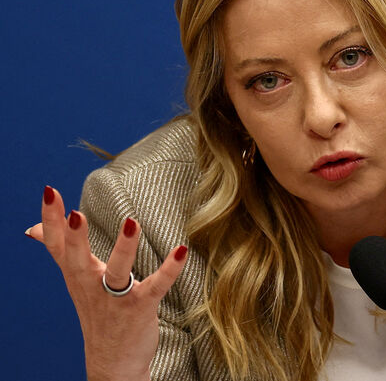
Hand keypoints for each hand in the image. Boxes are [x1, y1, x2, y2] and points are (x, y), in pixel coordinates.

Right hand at [26, 186, 187, 380]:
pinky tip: (182, 249)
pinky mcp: (141, 308)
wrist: (113, 362)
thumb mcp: (75, 279)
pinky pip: (156, 286)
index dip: (52, 220)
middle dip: (76, 237)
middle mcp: (91, 285)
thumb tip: (33, 228)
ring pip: (117, 272)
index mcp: (76, 275)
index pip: (58, 245)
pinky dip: (170, 269)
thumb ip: (60, 250)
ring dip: (124, 248)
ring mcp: (116, 298)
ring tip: (132, 222)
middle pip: (79, 259)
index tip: (50, 192)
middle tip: (75, 214)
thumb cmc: (97, 311)